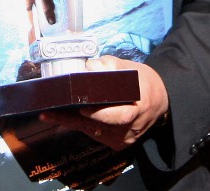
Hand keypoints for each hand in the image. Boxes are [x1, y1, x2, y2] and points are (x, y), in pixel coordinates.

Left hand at [38, 56, 168, 151]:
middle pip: (99, 126)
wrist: (160, 101)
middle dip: (72, 120)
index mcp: (138, 108)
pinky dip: (80, 125)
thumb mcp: (130, 69)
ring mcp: (125, 139)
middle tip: (49, 113)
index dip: (101, 114)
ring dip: (71, 123)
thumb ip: (109, 66)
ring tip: (49, 114)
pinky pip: (95, 134)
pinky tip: (62, 117)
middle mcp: (131, 128)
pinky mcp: (118, 143)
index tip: (83, 110)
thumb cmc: (142, 81)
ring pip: (94, 132)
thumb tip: (90, 67)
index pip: (120, 116)